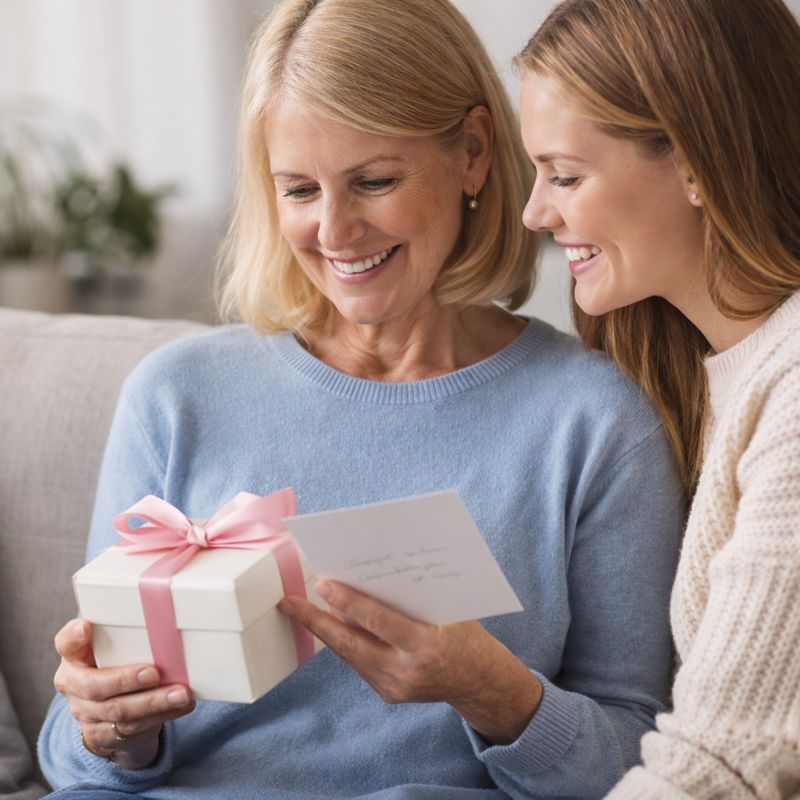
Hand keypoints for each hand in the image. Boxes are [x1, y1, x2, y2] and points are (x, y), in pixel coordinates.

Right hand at [53, 618, 195, 768]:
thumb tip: (164, 606)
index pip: (66, 643)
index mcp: (74, 656)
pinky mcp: (103, 734)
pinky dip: (162, 716)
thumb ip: (126, 631)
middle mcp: (73, 685)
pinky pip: (133, 728)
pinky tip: (181, 706)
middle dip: (126, 680)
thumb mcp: (115, 643)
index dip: (74, 636)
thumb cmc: (117, 661)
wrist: (108, 707)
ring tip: (181, 694)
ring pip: (119, 711)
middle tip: (155, 672)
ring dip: (154, 703)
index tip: (85, 626)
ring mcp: (86, 713)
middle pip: (94, 686)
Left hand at [279, 581, 541, 743]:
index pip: (378, 620)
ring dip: (325, 631)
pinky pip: (360, 663)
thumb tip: (368, 577)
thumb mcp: (446, 611)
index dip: (348, 602)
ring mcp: (395, 688)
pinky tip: (332, 625)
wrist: (480, 683)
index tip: (323, 584)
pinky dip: (346, 643)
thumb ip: (410, 600)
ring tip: (302, 610)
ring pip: (349, 655)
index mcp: (425, 646)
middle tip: (288, 603)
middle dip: (315, 622)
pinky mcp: (388, 695)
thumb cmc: (466, 635)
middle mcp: (406, 671)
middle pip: (350, 645)